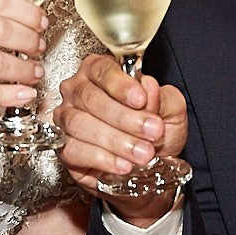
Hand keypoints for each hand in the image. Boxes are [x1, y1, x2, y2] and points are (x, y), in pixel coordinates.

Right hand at [55, 53, 187, 224]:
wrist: (150, 164)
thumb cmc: (154, 130)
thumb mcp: (170, 109)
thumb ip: (162, 97)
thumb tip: (148, 87)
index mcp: (100, 72)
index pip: (102, 70)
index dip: (120, 85)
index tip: (140, 99)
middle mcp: (78, 91)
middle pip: (90, 97)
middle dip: (124, 117)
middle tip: (151, 131)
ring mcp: (67, 119)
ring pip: (80, 124)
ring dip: (115, 140)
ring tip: (142, 153)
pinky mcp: (65, 149)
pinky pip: (74, 150)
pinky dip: (101, 159)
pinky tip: (123, 164)